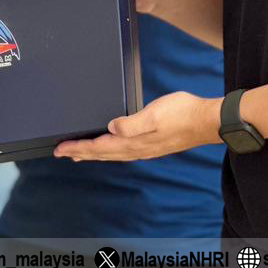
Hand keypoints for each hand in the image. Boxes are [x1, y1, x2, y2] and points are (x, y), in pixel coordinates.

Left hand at [53, 92, 220, 161]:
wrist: (206, 121)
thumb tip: (111, 128)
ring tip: (79, 153)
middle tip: (61, 152)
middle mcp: (137, 149)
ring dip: (93, 153)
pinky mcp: (151, 145)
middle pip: (101, 153)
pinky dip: (109, 152)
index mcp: (134, 142)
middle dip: (80, 152)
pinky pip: (122, 152)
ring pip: (111, 154)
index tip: (60, 148)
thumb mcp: (154, 113)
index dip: (78, 147)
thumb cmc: (183, 114)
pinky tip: (110, 149)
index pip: (99, 146)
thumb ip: (132, 123)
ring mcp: (144, 149)